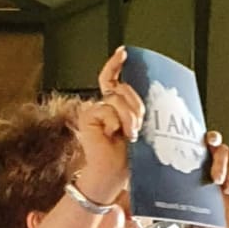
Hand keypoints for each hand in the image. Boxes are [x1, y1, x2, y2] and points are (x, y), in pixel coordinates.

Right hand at [73, 48, 143, 205]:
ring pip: (117, 99)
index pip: (112, 80)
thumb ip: (136, 108)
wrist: (113, 174)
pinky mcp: (88, 116)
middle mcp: (104, 106)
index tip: (123, 53)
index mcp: (116, 107)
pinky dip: (114, 123)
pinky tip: (111, 135)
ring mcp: (95, 110)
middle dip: (135, 108)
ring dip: (128, 118)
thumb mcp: (139, 128)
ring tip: (128, 135)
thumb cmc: (128, 157)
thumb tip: (141, 93)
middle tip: (136, 129)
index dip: (115, 64)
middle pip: (123, 89)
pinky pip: (107, 109)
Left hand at [208, 137, 228, 227]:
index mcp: (211, 166)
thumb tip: (187, 171)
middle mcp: (226, 164)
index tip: (209, 141)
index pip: (212, 144)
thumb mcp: (202, 197)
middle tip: (217, 180)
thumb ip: (199, 182)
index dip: (212, 138)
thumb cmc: (216, 215)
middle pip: (225, 148)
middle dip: (220, 162)